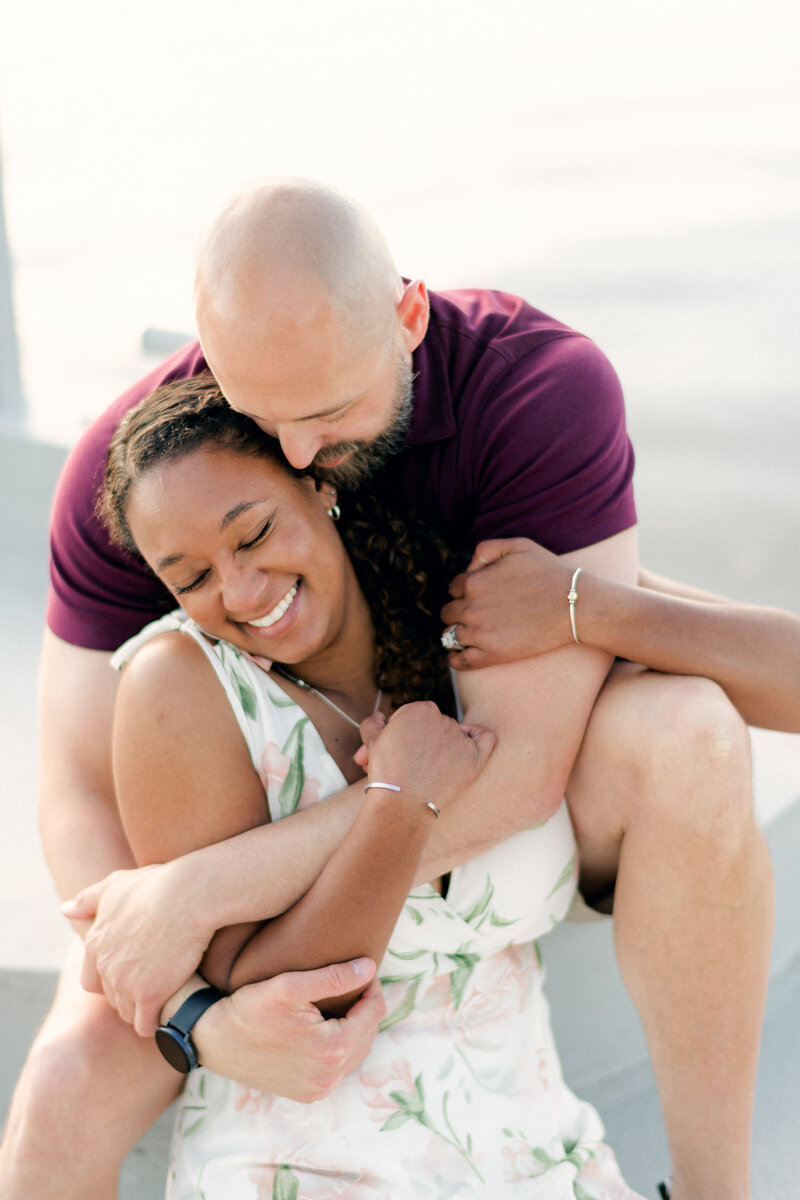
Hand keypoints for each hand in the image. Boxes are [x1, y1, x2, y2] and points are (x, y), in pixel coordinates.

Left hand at [61, 860, 211, 1035]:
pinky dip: (158, 1021)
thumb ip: (89, 899)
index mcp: (94, 944)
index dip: (114, 981)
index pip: (93, 981)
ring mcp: (124, 982)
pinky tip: (172, 1008)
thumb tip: (65, 909)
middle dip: (131, 996)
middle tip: (158, 983)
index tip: (137, 972)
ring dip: (145, 1010)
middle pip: (112, 999)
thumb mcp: (117, 885)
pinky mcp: (149, 995)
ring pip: (128, 1014)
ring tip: (168, 997)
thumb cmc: (159, 885)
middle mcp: (103, 966)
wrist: (190, 895)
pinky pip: (147, 1025)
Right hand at [193, 959, 385, 1098]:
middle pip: (368, 1035)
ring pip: (356, 1053)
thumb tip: (369, 968)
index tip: (363, 969)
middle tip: (354, 982)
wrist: (212, 1040)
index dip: (371, 987)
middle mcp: (329, 1077)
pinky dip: (341, 1047)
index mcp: (332, 1050)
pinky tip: (328, 1027)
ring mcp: (317, 1090)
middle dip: (365, 1007)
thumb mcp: (289, 986)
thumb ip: (334, 977)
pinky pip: (338, 1069)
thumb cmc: (248, 1009)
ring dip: (356, 1027)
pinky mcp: (305, 1094)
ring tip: (343, 1002)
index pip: (374, 1013)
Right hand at [354, 701, 494, 810]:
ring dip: (436, 750)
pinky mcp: (475, 757)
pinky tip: (467, 744)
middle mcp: (444, 719)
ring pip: (451, 736)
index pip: (410, 718)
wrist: (402, 804)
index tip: (390, 751)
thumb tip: (379, 719)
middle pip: (429, 729)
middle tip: (400, 766)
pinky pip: (485, 738)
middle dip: (413, 745)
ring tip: (418, 773)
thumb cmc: (386, 772)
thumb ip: (374, 723)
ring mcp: (461, 738)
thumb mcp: (371, 740)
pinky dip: (477, 738)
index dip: (398, 734)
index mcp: (420, 709)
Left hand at [441, 538, 576, 668]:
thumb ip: (486, 550)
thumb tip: (468, 567)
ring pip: (450, 636)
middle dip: (458, 611)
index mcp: (474, 581)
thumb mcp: (517, 546)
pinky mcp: (492, 655)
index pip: (454, 587)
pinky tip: (460, 656)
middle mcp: (472, 608)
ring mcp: (480, 633)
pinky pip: (461, 661)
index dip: (465, 589)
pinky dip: (456, 660)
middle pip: (448, 612)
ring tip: (471, 633)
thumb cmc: (549, 573)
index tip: (478, 595)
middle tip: (475, 614)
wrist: (574, 605)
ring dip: (457, 633)